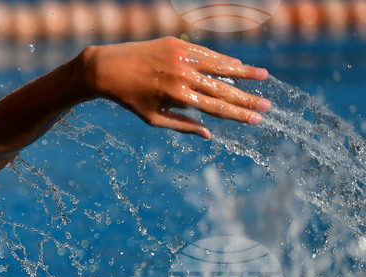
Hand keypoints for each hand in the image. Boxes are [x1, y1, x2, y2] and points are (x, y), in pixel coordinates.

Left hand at [83, 37, 270, 138]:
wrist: (107, 69)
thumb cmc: (130, 99)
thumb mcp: (153, 119)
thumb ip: (182, 125)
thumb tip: (209, 133)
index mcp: (177, 97)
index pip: (216, 108)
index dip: (238, 114)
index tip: (257, 119)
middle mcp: (182, 76)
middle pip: (223, 89)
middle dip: (247, 98)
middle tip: (268, 105)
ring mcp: (180, 57)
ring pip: (219, 65)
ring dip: (243, 72)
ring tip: (263, 76)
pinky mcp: (176, 44)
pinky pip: (204, 52)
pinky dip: (221, 59)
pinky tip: (236, 63)